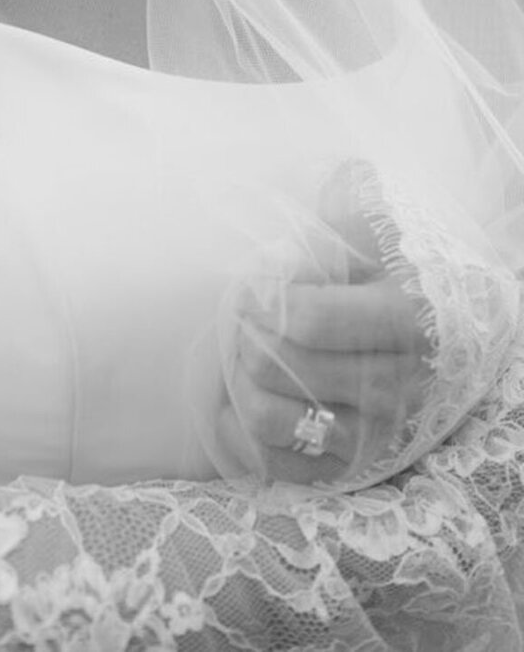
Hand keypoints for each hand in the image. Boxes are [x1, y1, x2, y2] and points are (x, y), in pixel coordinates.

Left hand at [215, 167, 432, 486]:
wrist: (439, 320)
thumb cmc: (391, 261)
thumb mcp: (370, 223)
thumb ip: (329, 213)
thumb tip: (270, 203)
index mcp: (401, 316)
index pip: (304, 319)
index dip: (259, 300)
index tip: (250, 287)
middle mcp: (393, 383)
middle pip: (277, 367)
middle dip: (243, 338)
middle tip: (241, 319)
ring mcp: (373, 431)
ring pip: (271, 420)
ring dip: (238, 385)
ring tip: (239, 356)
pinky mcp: (352, 465)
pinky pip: (278, 466)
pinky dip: (240, 438)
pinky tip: (230, 405)